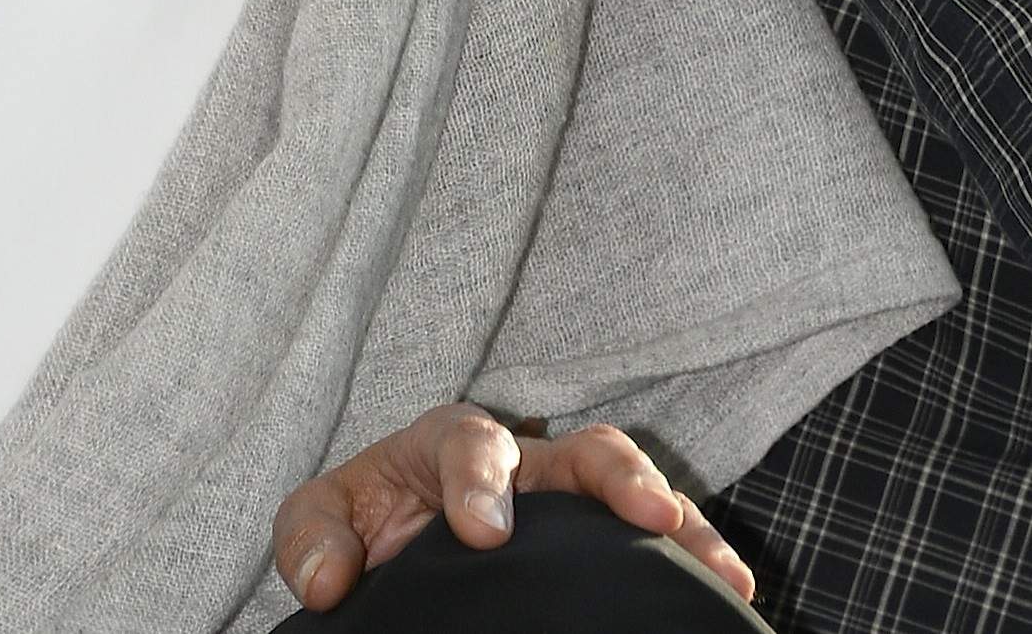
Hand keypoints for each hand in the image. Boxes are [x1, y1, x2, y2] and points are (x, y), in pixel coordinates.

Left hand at [273, 404, 753, 611]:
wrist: (397, 540)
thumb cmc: (365, 523)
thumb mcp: (323, 518)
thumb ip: (310, 538)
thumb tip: (329, 582)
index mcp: (448, 445)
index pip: (469, 442)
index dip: (478, 482)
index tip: (483, 535)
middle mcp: (523, 464)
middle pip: (580, 448)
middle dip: (617, 475)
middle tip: (648, 514)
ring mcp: (568, 503)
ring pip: (632, 492)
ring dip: (678, 521)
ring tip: (722, 570)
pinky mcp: (595, 542)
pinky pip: (653, 541)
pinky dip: (693, 560)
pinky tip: (726, 594)